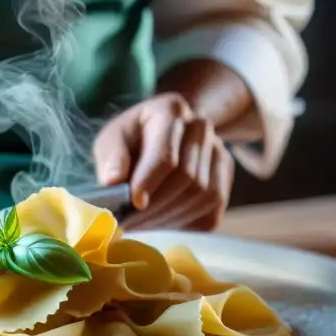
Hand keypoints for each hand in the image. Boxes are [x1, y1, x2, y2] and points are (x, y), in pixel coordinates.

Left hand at [92, 92, 234, 230]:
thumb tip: (113, 181)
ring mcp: (218, 151)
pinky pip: (212, 212)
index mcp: (170, 110)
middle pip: (187, 178)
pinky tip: (162, 224)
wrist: (161, 137)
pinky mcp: (224, 177)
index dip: (150, 182)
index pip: (166, 154)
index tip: (133, 203)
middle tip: (130, 223)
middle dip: (156, 207)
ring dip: (170, 219)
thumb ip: (111, 155)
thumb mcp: (112, 138)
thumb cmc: (132, 140)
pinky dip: (185, 225)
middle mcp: (201, 126)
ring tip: (142, 225)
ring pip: (203, 196)